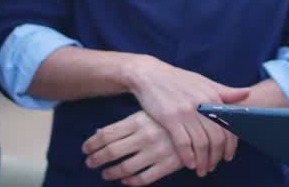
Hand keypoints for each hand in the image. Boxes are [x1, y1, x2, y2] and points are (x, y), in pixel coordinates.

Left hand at [83, 110, 223, 184]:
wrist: (203, 115)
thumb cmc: (171, 110)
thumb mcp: (148, 111)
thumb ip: (126, 123)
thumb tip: (100, 131)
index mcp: (138, 120)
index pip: (106, 134)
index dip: (92, 144)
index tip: (85, 149)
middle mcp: (144, 136)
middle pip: (111, 152)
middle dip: (96, 159)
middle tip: (89, 163)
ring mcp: (155, 151)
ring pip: (125, 168)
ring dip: (111, 173)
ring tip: (105, 174)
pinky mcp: (167, 164)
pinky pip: (144, 178)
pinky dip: (131, 182)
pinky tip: (126, 181)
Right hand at [124, 56, 247, 176]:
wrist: (148, 74)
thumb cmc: (177, 79)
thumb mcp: (202, 81)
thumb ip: (224, 91)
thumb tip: (247, 93)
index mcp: (212, 95)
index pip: (228, 126)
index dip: (230, 145)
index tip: (227, 157)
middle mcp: (201, 103)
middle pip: (216, 138)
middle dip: (216, 157)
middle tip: (213, 167)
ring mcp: (185, 111)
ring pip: (201, 144)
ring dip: (203, 161)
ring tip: (201, 170)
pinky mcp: (169, 117)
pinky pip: (183, 143)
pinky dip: (188, 157)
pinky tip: (189, 164)